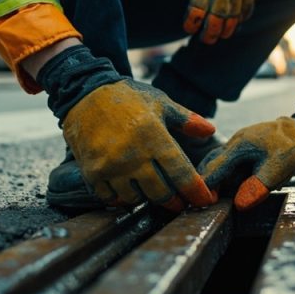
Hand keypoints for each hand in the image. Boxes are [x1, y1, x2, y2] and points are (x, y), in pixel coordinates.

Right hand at [35, 45, 214, 210]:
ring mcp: (111, 166)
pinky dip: (120, 198)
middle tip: (178, 201)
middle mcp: (133, 156)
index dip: (196, 192)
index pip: (182, 174)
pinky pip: (110, 198)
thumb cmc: (127, 97)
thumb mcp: (161, 103)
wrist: (84, 92)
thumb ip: (187, 120)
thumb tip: (210, 131)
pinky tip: (126, 190)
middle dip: (173, 200)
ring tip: (150, 190)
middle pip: (161, 193)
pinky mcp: (92, 172)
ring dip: (146, 198)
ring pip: (135, 199)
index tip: (204, 201)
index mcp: (155, 138)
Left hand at [158, 0, 254, 44]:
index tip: (188, 28)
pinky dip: (240, 20)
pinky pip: (246, 9)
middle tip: (205, 40)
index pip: (198, 6)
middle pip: (218, 14)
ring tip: (219, 36)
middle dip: (211, 31)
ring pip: (234, 15)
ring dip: (227, 29)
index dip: (192, 21)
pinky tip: (232, 26)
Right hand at [200, 91, 294, 209]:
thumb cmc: (290, 149)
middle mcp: (232, 144)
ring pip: (217, 165)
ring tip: (217, 197)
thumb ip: (257, 186)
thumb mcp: (277, 169)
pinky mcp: (241, 149)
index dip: (205, 188)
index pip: (213, 170)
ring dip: (217, 180)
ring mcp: (235, 145)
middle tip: (206, 203)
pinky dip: (226, 176)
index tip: (201, 204)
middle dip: (207, 184)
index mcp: (238, 146)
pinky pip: (227, 163)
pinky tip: (232, 186)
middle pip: (210, 166)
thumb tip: (239, 204)